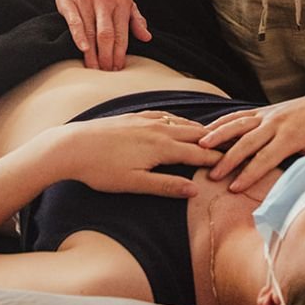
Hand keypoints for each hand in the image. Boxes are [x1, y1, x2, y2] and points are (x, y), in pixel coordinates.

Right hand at [56, 0, 151, 69]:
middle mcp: (104, 1)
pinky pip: (74, 22)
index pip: (122, 33)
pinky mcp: (69, 2)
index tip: (119, 68)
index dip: (120, 52)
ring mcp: (86, 1)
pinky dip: (79, 37)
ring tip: (94, 69)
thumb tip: (147, 37)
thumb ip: (137, 20)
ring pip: (90, 31)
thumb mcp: (126, 3)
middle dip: (107, 56)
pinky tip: (84, 50)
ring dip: (92, 53)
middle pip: (107, 34)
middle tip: (106, 72)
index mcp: (121, 2)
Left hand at [59, 111, 220, 197]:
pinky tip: (177, 121)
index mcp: (161, 147)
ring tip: (212, 135)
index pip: (197, 153)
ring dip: (197, 129)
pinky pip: (163, 115)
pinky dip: (178, 119)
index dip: (216, 159)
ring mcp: (145, 120)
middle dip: (213, 141)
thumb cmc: (101, 169)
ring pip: (180, 122)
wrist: (71, 146)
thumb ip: (166, 186)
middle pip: (193, 134)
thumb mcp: (135, 184)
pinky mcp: (133, 116)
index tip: (232, 163)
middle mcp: (158, 129)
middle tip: (231, 146)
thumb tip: (195, 190)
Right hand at [198, 93, 304, 192]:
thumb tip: (299, 194)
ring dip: (219, 135)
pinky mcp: (263, 110)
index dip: (249, 174)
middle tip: (212, 175)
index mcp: (292, 136)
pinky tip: (205, 130)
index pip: (266, 158)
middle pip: (248, 142)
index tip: (233, 189)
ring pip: (239, 124)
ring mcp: (268, 114)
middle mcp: (277, 122)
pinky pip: (239, 115)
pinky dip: (222, 122)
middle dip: (229, 159)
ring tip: (200, 147)